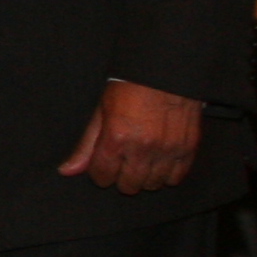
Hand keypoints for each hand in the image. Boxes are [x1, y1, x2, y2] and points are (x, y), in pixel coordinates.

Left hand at [58, 78, 204, 192]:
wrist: (165, 71)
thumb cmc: (130, 87)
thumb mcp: (101, 112)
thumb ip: (86, 145)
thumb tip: (68, 170)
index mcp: (117, 138)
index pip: (103, 176)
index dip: (100, 172)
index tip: (104, 165)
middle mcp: (142, 147)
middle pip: (128, 185)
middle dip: (122, 177)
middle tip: (123, 162)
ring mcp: (167, 150)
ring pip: (152, 184)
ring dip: (145, 177)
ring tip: (142, 161)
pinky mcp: (188, 149)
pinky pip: (176, 178)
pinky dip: (167, 174)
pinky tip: (160, 161)